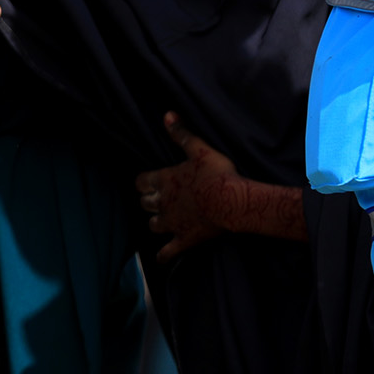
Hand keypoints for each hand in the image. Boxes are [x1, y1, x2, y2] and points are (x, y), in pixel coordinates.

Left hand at [135, 114, 237, 262]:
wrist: (232, 202)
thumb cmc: (217, 173)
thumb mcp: (199, 148)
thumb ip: (181, 134)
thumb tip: (167, 115)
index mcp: (164, 180)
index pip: (141, 182)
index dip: (143, 182)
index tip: (147, 182)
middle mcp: (163, 202)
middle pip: (145, 203)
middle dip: (148, 201)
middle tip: (155, 200)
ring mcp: (172, 223)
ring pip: (153, 225)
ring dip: (155, 222)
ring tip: (161, 221)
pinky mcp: (184, 240)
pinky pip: (167, 252)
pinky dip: (163, 255)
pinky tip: (160, 259)